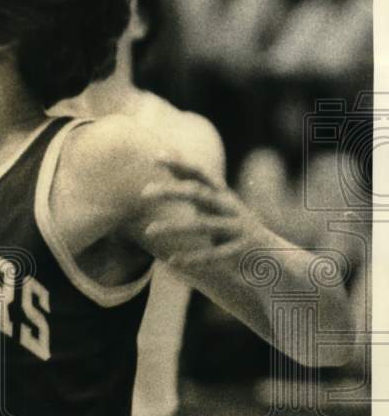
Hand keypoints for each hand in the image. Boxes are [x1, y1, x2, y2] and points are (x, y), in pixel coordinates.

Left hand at [141, 156, 270, 267]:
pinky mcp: (240, 249)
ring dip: (174, 227)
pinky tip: (172, 261)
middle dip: (172, 191)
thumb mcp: (213, 199)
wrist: (272, 251)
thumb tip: (166, 154)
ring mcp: (236, 227)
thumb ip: (190, 181)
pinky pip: (214, 254)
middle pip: (198, 194)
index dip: (180, 164)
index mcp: (222, 193)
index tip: (156, 157)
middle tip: (144, 193)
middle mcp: (229, 206)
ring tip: (148, 230)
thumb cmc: (232, 220)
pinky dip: (192, 257)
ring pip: (203, 224)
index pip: (199, 173)